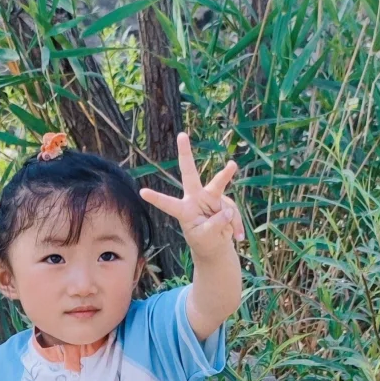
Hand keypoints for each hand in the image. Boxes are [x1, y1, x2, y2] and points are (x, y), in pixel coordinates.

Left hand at [140, 133, 245, 262]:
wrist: (217, 245)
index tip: (142, 192)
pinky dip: (236, 225)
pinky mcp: (224, 200)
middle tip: (181, 135)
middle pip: (190, 173)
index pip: (168, 204)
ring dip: (226, 179)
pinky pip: (233, 211)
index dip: (156, 198)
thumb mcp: (206, 237)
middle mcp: (195, 199)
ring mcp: (210, 197)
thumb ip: (215, 225)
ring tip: (232, 172)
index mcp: (184, 211)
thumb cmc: (205, 241)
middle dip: (186, 154)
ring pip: (219, 185)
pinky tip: (237, 236)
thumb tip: (227, 211)